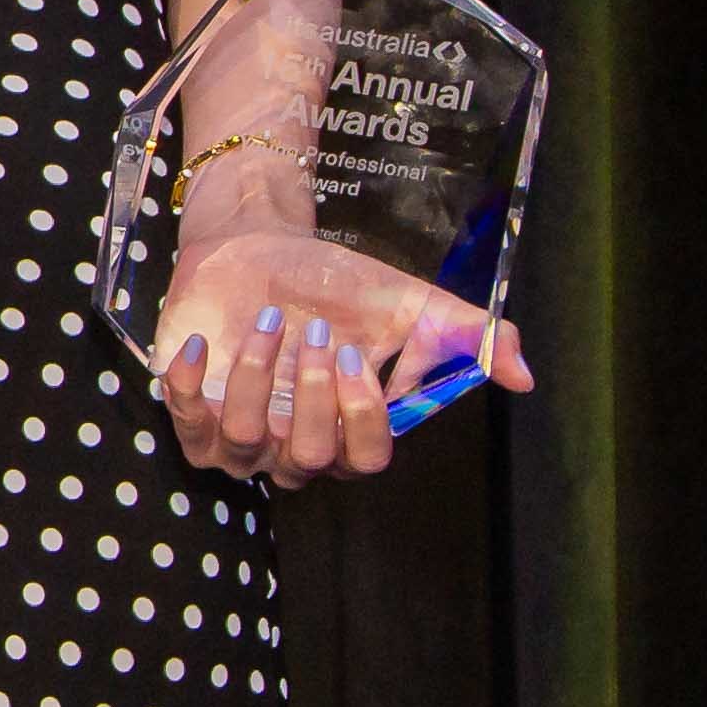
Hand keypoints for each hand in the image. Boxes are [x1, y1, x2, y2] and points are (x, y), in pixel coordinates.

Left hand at [149, 221, 536, 487]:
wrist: (259, 247)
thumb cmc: (335, 284)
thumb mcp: (409, 304)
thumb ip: (469, 337)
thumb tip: (523, 376)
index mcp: (348, 431)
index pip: (365, 459)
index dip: (362, 417)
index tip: (360, 357)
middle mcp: (293, 446)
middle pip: (308, 458)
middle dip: (312, 394)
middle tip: (316, 332)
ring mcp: (239, 435)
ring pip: (244, 442)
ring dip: (255, 377)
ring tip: (268, 320)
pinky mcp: (190, 411)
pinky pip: (183, 424)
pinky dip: (185, 384)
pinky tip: (198, 342)